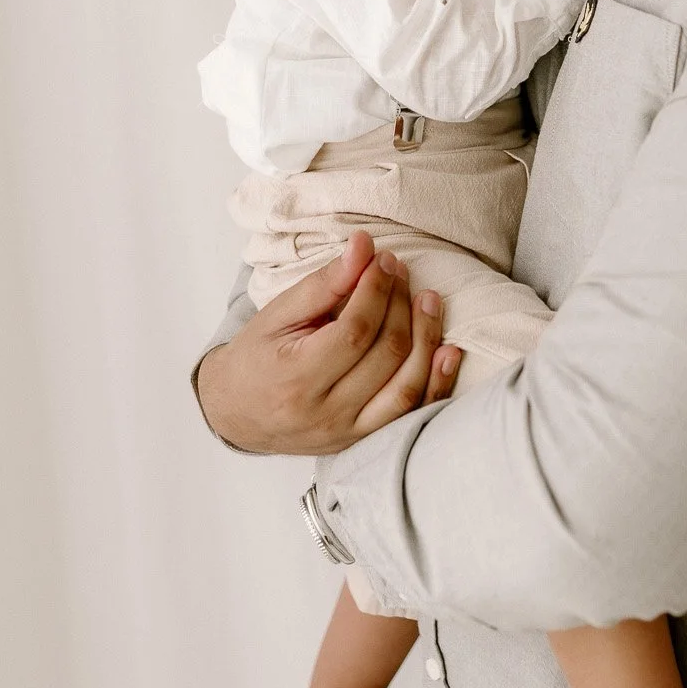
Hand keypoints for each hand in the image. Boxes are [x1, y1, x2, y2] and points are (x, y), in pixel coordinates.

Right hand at [196, 234, 460, 453]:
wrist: (237, 413)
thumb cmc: (255, 359)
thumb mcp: (276, 315)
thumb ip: (323, 284)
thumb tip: (363, 247)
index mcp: (296, 379)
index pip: (354, 331)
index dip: (377, 291)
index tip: (384, 260)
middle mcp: (325, 412)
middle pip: (384, 355)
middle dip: (400, 305)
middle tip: (401, 271)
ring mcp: (348, 432)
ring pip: (405, 388)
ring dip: (426, 338)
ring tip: (429, 300)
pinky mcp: (365, 440)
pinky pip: (412, 414)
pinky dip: (437, 383)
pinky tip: (449, 351)